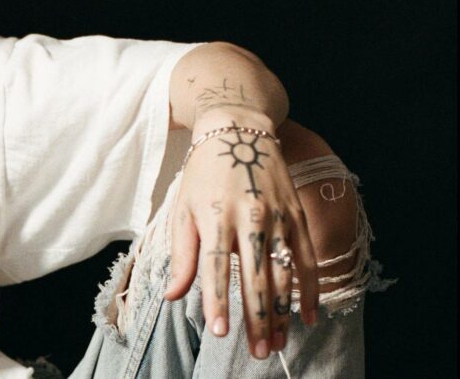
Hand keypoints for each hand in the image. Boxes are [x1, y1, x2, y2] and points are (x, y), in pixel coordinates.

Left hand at [164, 119, 319, 359]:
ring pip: (283, 273)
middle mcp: (248, 217)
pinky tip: (307, 316)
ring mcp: (276, 216)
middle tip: (258, 353)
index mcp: (213, 216)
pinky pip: (307, 258)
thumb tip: (173, 295)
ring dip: (281, 312)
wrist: (237, 130)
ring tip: (277, 343)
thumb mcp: (182, 209)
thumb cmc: (203, 174)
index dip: (217, 300)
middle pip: (254, 276)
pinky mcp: (296, 215)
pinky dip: (309, 289)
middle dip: (256, 319)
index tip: (220, 331)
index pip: (214, 267)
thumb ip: (182, 255)